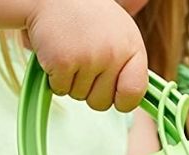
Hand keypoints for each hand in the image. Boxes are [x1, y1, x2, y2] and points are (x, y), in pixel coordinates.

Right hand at [25, 0, 148, 111]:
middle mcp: (114, 54)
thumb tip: (132, 98)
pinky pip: (60, 89)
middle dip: (89, 90)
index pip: (134, 93)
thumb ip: (128, 64)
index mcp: (132, 48)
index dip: (122, 101)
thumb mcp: (120, 34)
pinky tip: (57, 54)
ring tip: (71, 52)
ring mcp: (89, 58)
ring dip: (70, 81)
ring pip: (79, 96)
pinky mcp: (63, 62)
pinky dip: (54, 78)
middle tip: (83, 62)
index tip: (114, 96)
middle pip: (101, 102)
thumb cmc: (87, 17)